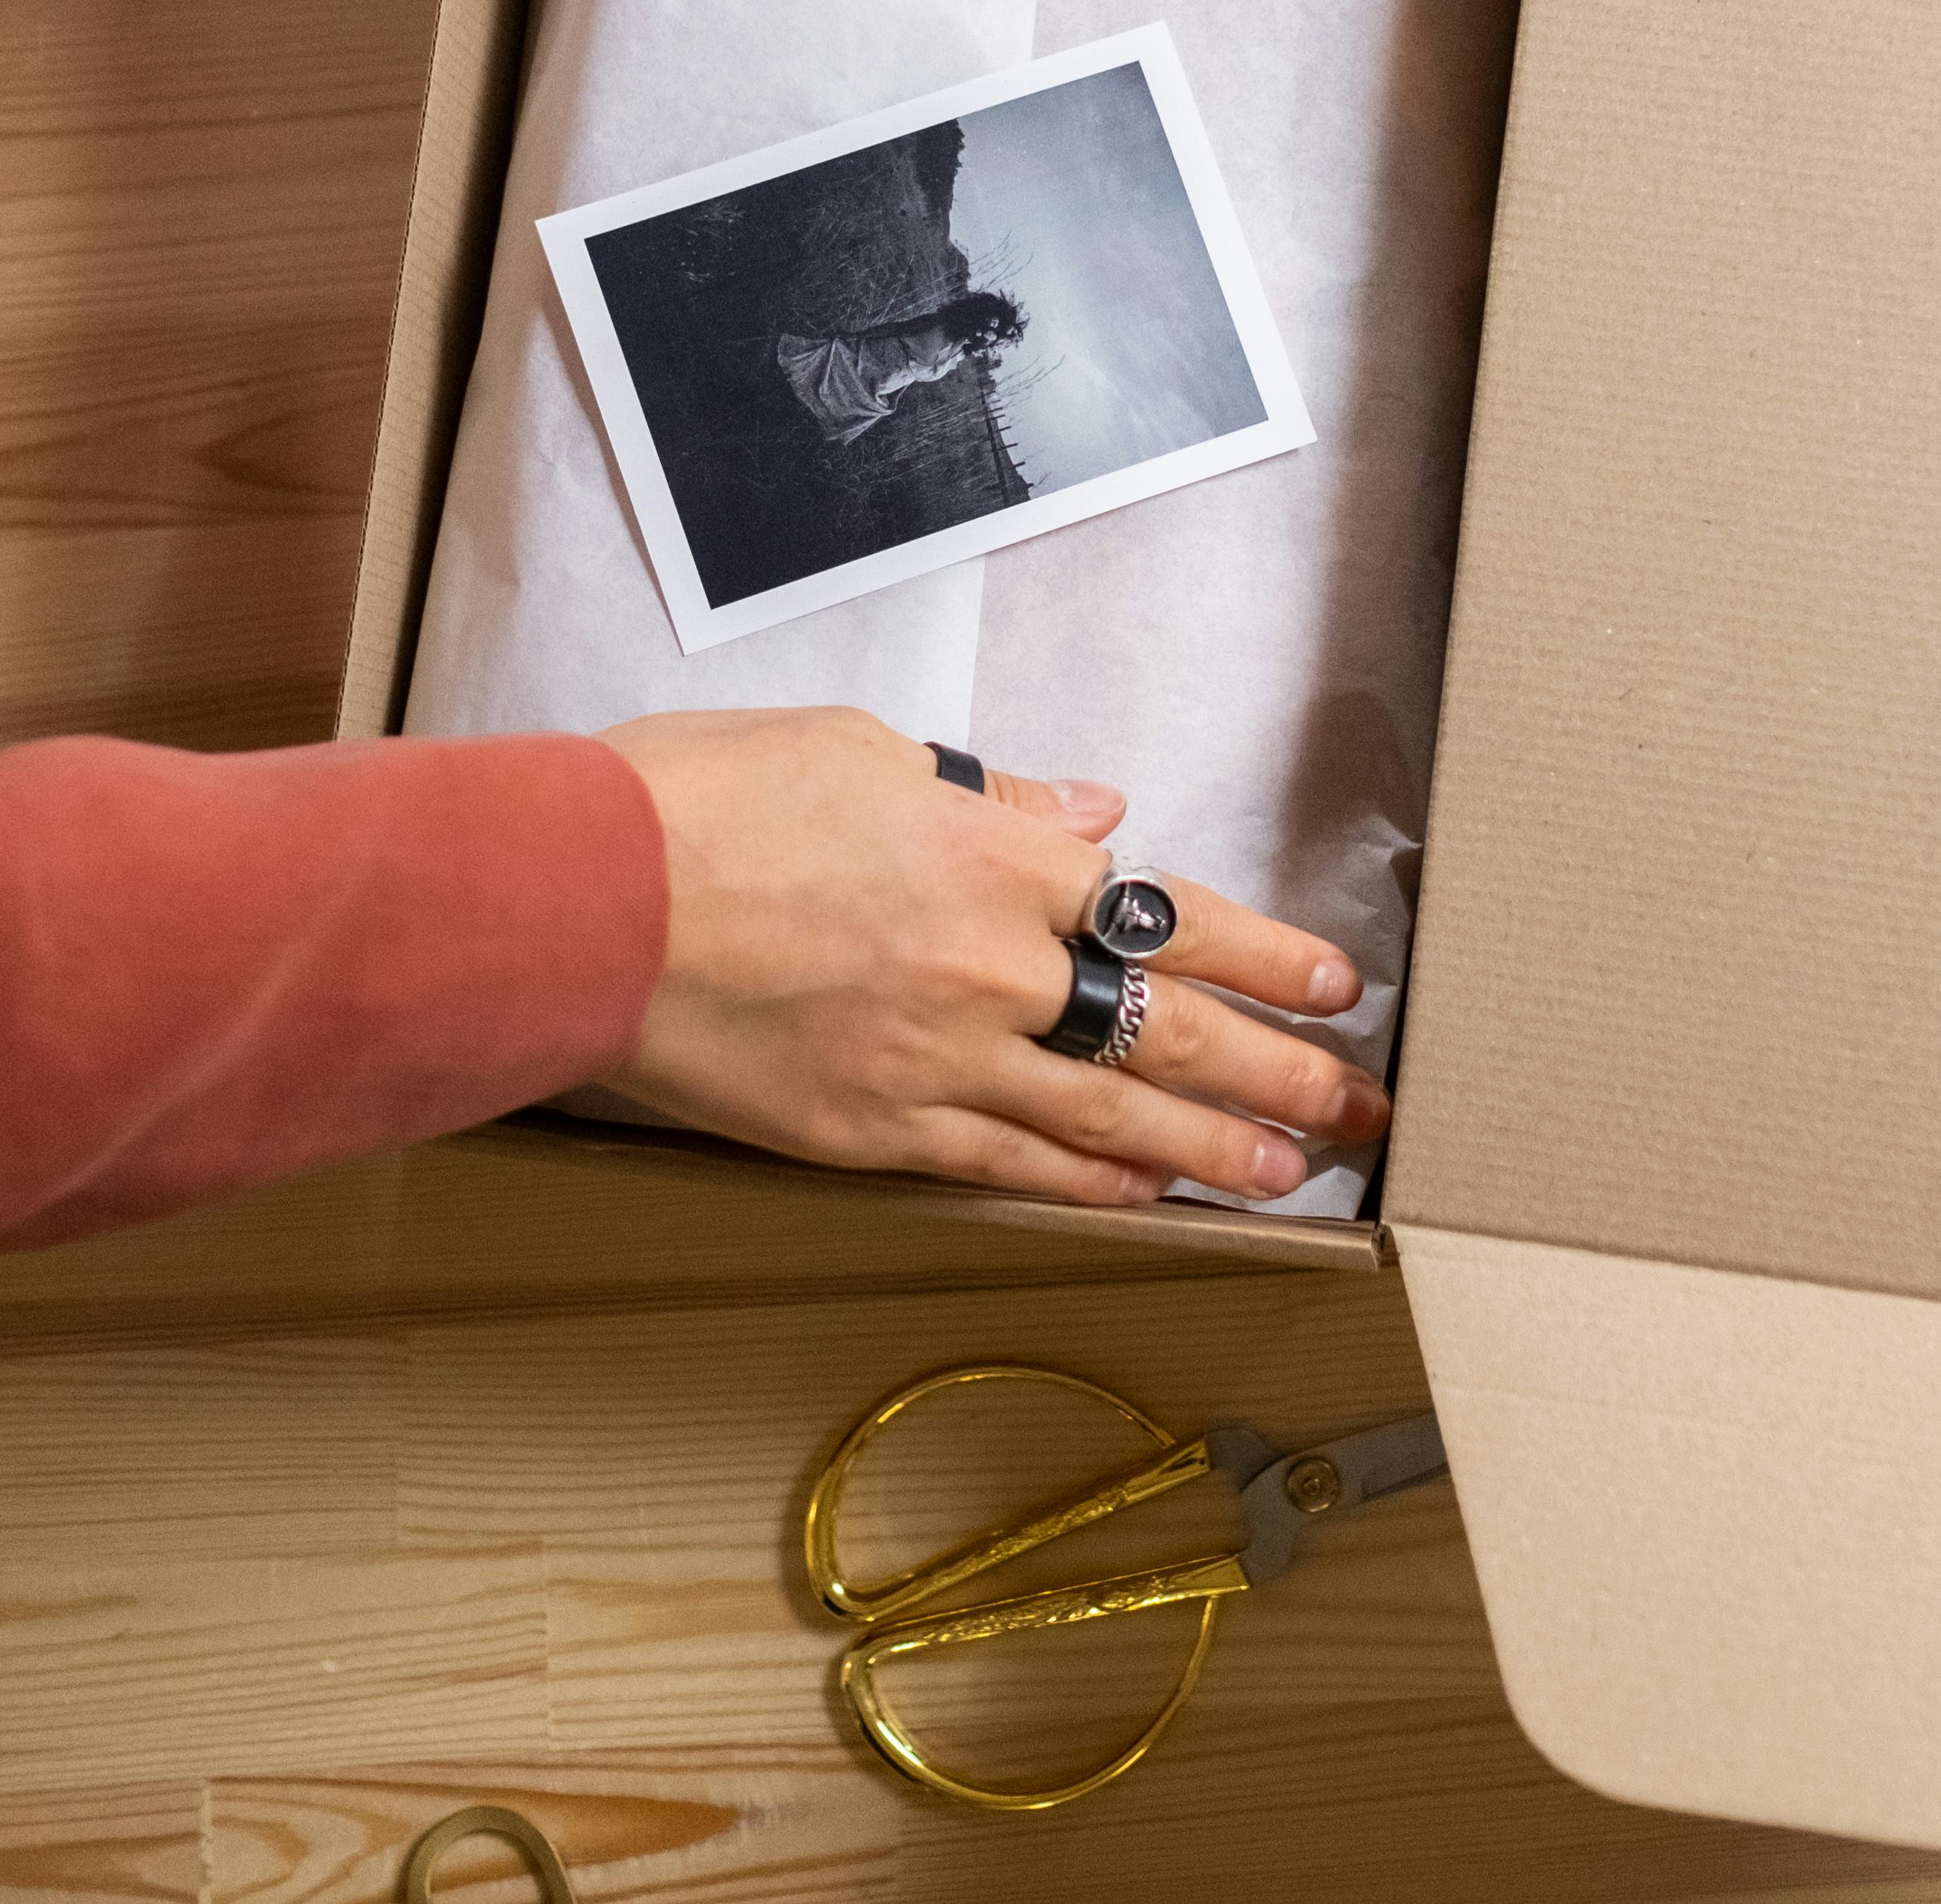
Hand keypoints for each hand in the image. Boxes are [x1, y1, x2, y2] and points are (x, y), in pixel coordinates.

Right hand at [595, 705, 1391, 1205]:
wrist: (576, 898)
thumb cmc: (698, 800)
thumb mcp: (858, 747)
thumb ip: (989, 792)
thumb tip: (1094, 809)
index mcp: (993, 859)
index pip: (1170, 913)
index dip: (1265, 952)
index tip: (1334, 980)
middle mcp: (989, 968)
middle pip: (1170, 1027)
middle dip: (1282, 1068)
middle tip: (1364, 1102)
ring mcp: (933, 1061)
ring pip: (1109, 1114)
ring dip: (1214, 1147)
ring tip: (1294, 1170)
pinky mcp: (869, 1133)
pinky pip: (1006, 1165)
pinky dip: (1089, 1181)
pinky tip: (1149, 1193)